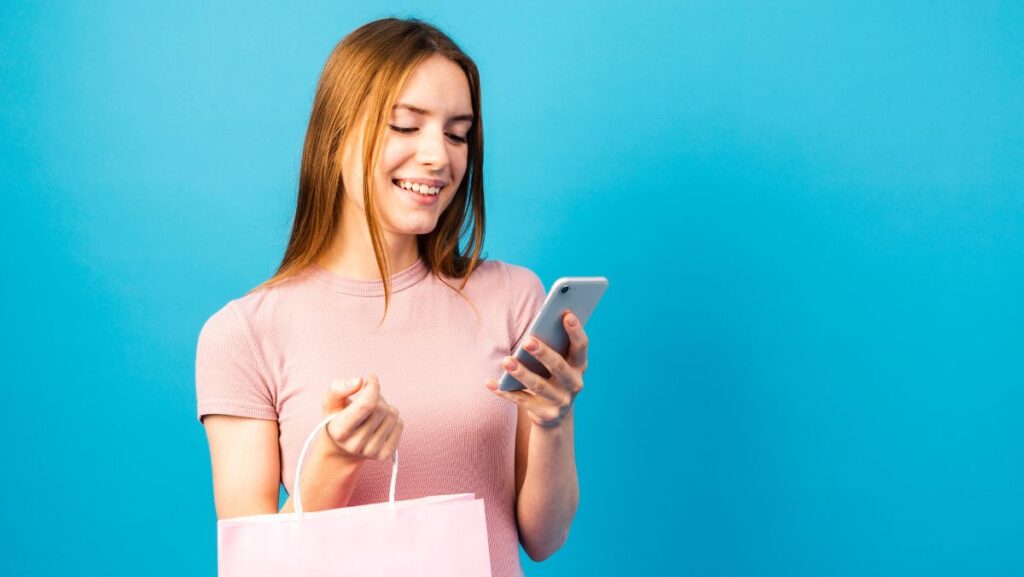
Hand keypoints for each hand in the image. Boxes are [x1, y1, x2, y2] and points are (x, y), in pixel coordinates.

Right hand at [321, 375, 402, 462]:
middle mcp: (356, 444)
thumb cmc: (336, 419)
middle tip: (368, 397)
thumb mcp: (330, 402)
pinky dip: (393, 418)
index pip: (366, 404)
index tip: (370, 378)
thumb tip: (359, 381)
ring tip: (373, 411)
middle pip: (381, 408)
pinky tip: (380, 422)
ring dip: (385, 406)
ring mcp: (372, 451)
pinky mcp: (386, 454)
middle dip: (377, 395)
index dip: (373, 387)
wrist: (341, 448)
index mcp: (340, 431)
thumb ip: (338, 388)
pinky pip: (400, 424)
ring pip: (393, 414)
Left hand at [486, 310, 588, 428]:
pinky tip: (490, 383)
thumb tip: (537, 324)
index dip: (576, 331)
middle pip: (558, 367)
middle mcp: (574, 384)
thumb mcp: (558, 362)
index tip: (567, 315)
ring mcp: (561, 401)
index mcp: (580, 366)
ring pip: (539, 385)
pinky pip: (522, 401)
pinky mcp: (545, 414)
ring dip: (522, 373)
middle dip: (543, 353)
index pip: (581, 347)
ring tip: (506, 361)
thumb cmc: (552, 376)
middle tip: (527, 340)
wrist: (554, 415)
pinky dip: (505, 392)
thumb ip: (553, 346)